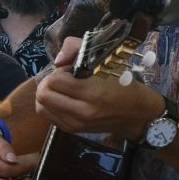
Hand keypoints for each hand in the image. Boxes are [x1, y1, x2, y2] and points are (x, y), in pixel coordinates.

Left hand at [35, 36, 163, 141]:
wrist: (137, 114)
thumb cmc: (123, 84)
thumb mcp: (106, 59)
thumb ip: (77, 48)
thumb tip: (57, 60)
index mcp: (92, 93)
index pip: (54, 81)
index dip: (59, 71)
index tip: (71, 70)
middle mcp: (82, 112)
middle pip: (43, 95)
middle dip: (49, 82)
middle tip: (63, 78)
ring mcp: (76, 124)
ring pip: (41, 107)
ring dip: (48, 94)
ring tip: (63, 89)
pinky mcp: (73, 131)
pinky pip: (48, 116)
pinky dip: (50, 105)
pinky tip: (64, 99)